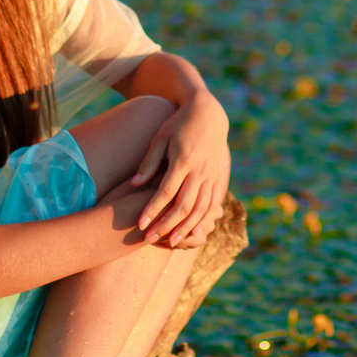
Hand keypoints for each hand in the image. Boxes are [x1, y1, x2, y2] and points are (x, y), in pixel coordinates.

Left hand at [126, 93, 229, 248]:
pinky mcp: (222, 177)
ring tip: (173, 242)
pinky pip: (215, 203)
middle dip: (167, 225)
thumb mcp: (160, 138)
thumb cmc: (178, 125)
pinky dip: (206, 219)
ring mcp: (214, 174)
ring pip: (202, 209)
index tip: (140, 224)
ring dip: (187, 227)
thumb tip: (134, 185)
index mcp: (183, 160)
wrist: (208, 114)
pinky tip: (196, 232)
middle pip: (184, 205)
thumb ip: (149, 163)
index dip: (152, 210)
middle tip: (151, 239)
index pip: (165, 192)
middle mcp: (200, 170)